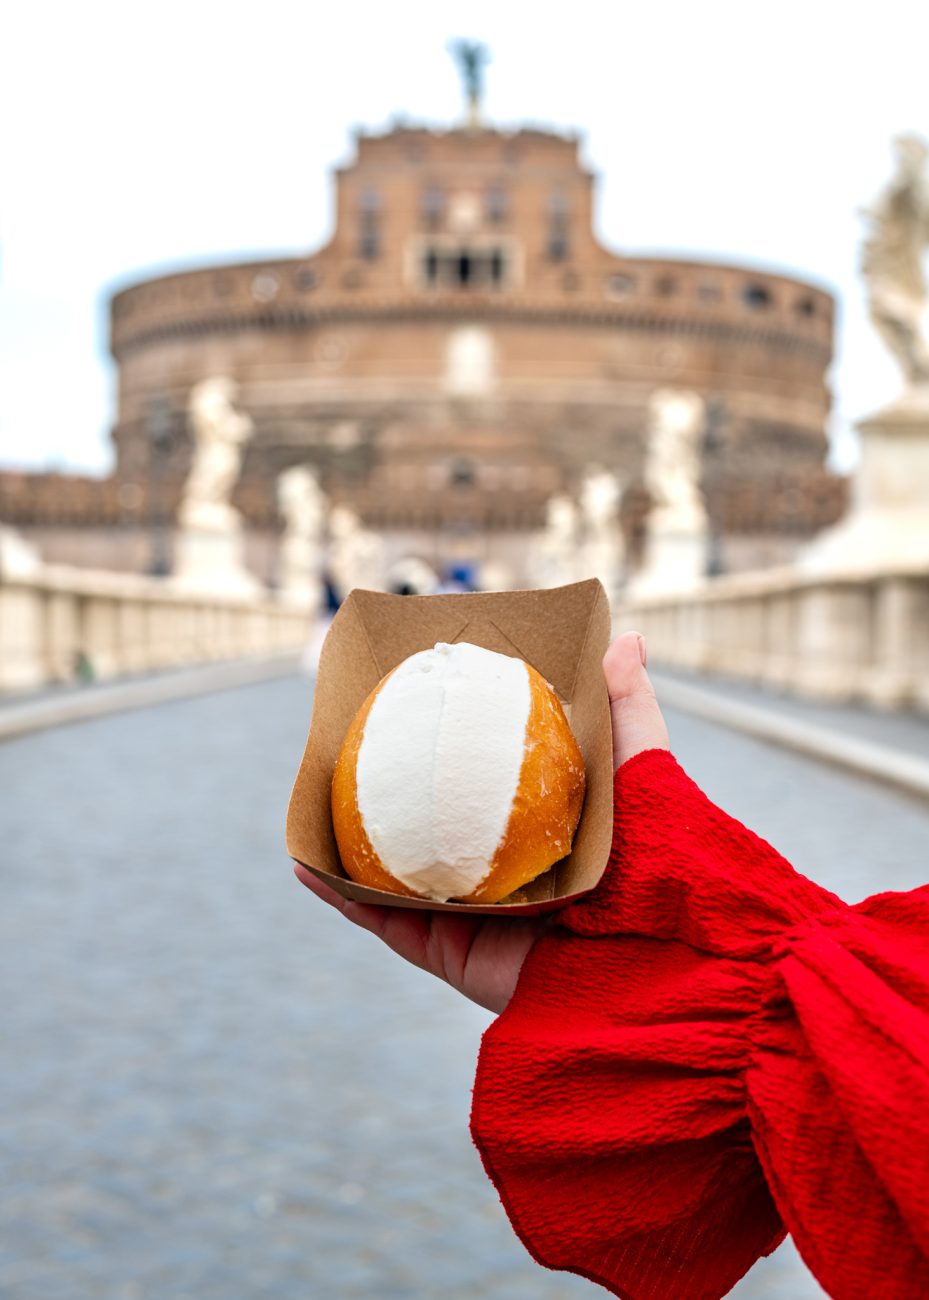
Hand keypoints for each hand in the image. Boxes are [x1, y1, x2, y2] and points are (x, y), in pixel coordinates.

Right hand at [294, 631, 669, 1012]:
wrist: (661, 962)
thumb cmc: (662, 861)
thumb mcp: (644, 770)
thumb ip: (628, 710)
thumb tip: (625, 635)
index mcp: (545, 827)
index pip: (486, 781)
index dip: (448, 748)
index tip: (407, 708)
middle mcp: (506, 871)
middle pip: (435, 827)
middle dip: (391, 796)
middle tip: (348, 752)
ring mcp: (478, 917)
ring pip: (398, 876)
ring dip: (352, 844)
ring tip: (309, 805)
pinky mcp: (457, 957)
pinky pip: (389, 925)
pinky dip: (345, 898)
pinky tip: (306, 866)